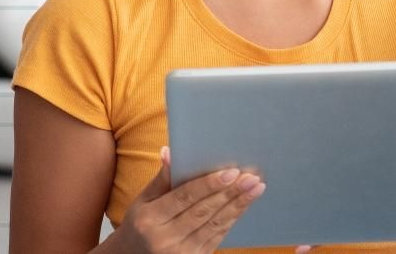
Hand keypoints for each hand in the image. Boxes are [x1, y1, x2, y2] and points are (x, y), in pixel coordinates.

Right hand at [108, 146, 265, 252]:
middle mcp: (164, 239)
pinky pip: (217, 237)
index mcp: (150, 219)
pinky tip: (243, 205)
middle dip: (230, 193)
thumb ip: (161, 179)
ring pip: (214, 225)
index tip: (231, 172)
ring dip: (238, 206)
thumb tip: (170, 151)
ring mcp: (180, 252)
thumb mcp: (142, 201)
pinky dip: (232, 219)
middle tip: (251, 177)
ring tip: (255, 188)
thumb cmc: (139, 225)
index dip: (209, 185)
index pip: (184, 198)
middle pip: (203, 212)